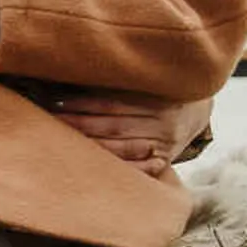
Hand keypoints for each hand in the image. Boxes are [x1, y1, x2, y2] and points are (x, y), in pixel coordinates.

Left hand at [46, 90, 191, 176]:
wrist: (198, 108)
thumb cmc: (157, 91)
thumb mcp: (143, 82)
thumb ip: (115, 82)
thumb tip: (68, 79)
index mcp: (156, 99)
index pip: (111, 103)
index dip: (81, 104)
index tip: (54, 103)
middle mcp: (163, 122)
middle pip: (113, 126)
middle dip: (78, 125)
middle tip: (49, 124)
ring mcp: (166, 143)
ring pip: (122, 148)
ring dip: (90, 147)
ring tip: (60, 144)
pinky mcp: (165, 159)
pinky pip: (138, 168)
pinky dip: (114, 167)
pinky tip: (90, 167)